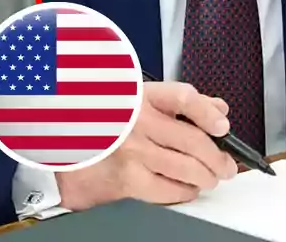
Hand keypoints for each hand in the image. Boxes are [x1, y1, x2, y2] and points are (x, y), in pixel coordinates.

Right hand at [55, 81, 238, 208]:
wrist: (59, 140)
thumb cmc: (101, 116)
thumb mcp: (136, 97)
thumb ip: (179, 102)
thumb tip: (217, 109)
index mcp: (140, 95)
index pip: (184, 98)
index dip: (208, 113)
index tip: (222, 126)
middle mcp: (137, 122)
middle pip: (192, 140)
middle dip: (217, 157)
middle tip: (226, 165)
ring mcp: (132, 152)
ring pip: (185, 168)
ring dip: (206, 176)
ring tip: (212, 178)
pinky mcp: (126, 178)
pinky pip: (165, 189)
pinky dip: (184, 191)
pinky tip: (188, 188)